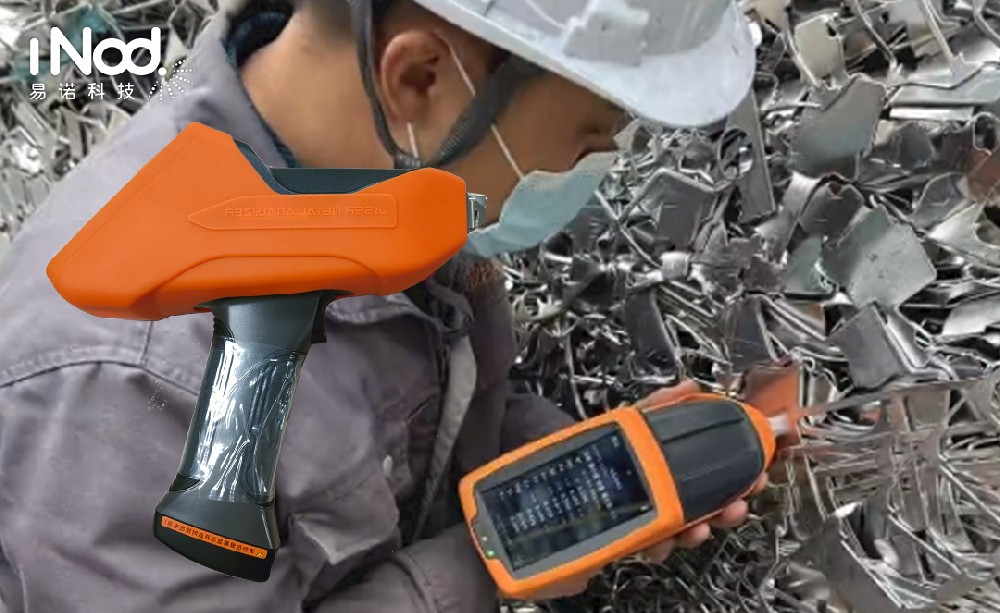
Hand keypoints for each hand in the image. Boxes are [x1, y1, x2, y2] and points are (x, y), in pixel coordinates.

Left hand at [529, 381, 767, 600]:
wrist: (533, 500)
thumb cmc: (575, 456)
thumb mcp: (622, 422)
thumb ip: (657, 406)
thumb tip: (690, 387)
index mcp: (653, 456)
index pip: (702, 459)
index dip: (731, 464)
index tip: (755, 467)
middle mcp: (649, 485)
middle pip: (699, 495)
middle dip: (725, 500)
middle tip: (740, 501)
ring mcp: (637, 513)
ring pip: (680, 522)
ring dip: (700, 525)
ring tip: (705, 523)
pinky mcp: (623, 538)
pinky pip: (652, 543)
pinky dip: (664, 543)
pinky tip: (666, 538)